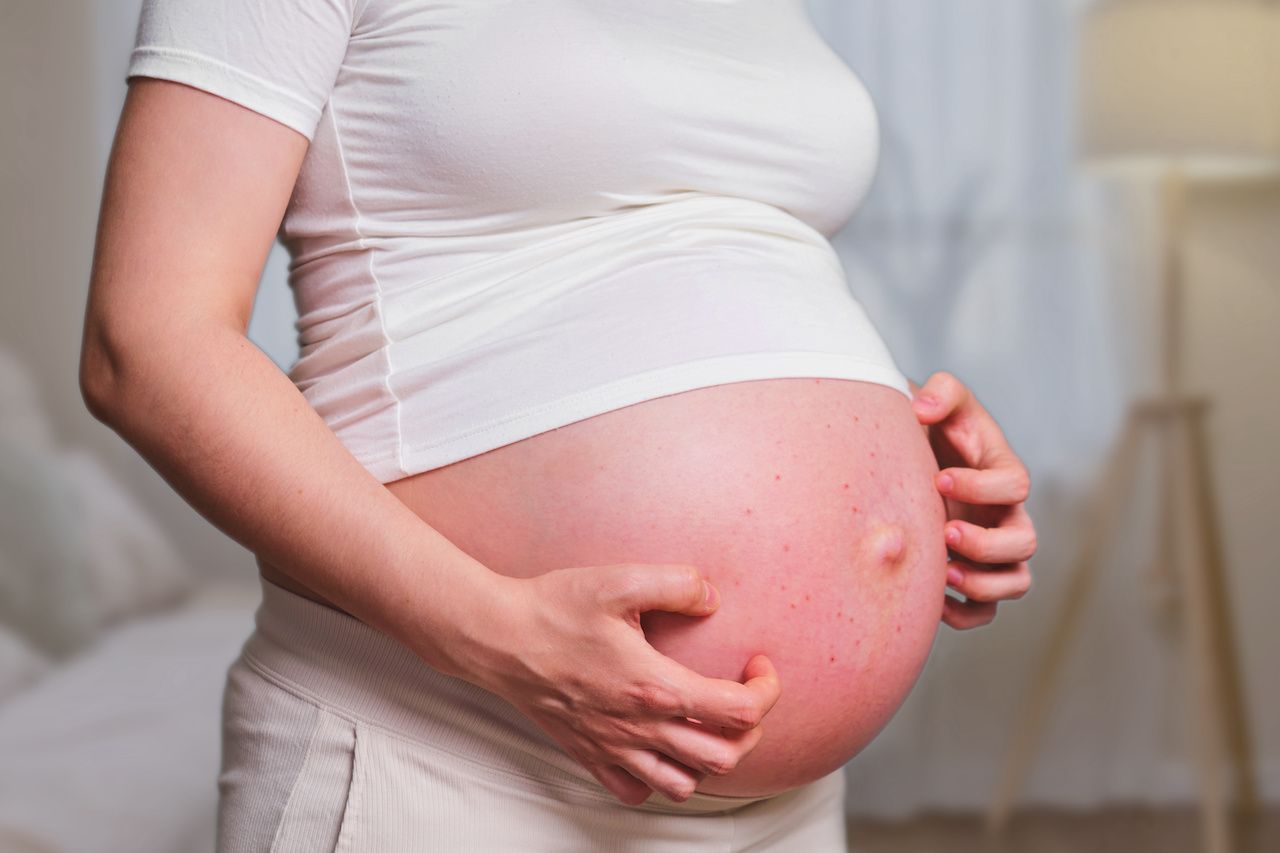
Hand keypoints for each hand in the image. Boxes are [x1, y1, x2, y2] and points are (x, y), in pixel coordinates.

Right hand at [469, 563, 780, 805]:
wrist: (497, 638)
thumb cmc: (553, 609)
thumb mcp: (619, 581)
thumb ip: (676, 584)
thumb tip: (713, 598)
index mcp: (655, 686)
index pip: (739, 711)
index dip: (766, 690)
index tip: (758, 665)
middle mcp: (639, 727)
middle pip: (724, 757)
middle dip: (749, 730)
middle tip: (742, 695)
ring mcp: (613, 747)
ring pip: (683, 784)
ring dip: (708, 760)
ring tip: (707, 726)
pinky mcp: (589, 754)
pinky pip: (635, 791)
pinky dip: (658, 778)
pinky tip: (659, 746)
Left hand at [910, 371, 1036, 628]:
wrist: (905, 456)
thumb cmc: (927, 426)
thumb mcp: (938, 399)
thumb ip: (940, 391)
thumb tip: (924, 406)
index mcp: (1002, 472)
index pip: (1015, 486)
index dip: (982, 487)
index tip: (938, 478)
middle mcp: (1004, 515)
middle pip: (1025, 542)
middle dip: (987, 543)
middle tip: (945, 532)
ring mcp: (991, 549)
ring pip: (1014, 582)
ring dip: (983, 584)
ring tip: (942, 573)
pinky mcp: (970, 575)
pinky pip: (984, 612)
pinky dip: (965, 614)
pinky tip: (932, 602)